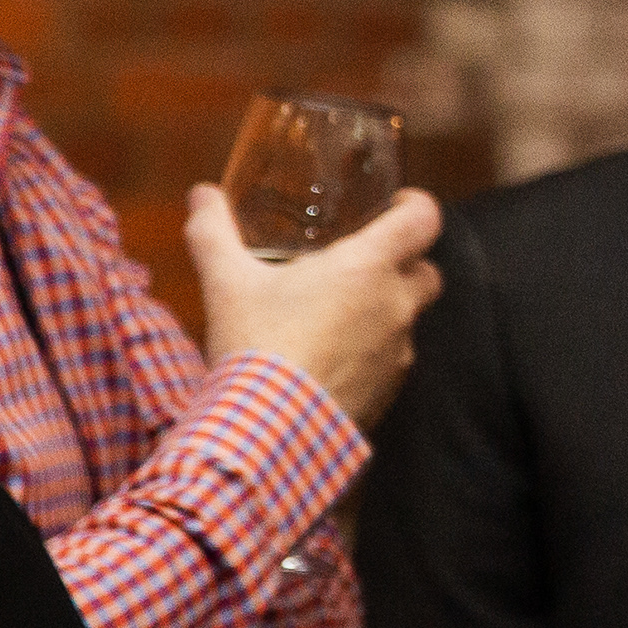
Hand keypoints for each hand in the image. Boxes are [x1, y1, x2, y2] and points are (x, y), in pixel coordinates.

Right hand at [185, 183, 442, 426]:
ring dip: (383, 312)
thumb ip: (214, 232)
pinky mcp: (389, 393)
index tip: (396, 205)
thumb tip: (201, 194)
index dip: (417, 206)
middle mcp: (396, 307)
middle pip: (427, 272)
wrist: (270, 433)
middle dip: (404, 263)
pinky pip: (391, 362)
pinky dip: (371, 354)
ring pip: (408, 320)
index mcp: (369, 267)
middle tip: (362, 263)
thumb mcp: (226, 283)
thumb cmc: (257, 346)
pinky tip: (329, 360)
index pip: (424, 220)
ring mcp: (398, 354)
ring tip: (336, 314)